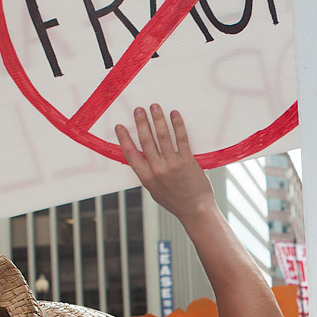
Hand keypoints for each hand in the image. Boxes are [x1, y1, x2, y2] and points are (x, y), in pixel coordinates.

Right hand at [115, 105, 216, 221]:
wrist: (196, 210)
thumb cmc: (175, 201)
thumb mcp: (154, 191)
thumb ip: (148, 175)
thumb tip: (140, 160)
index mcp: (146, 178)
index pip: (130, 154)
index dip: (123, 138)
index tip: (119, 126)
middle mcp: (157, 170)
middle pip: (146, 141)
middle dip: (141, 122)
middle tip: (138, 110)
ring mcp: (173, 165)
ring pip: (162, 137)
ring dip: (157, 119)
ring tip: (154, 106)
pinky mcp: (188, 162)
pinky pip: (181, 139)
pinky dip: (177, 125)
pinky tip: (174, 114)